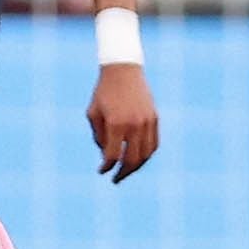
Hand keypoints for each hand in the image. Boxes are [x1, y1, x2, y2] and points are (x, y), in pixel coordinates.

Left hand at [86, 63, 158, 182]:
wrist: (123, 70)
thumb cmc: (103, 92)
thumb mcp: (93, 113)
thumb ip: (98, 136)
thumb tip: (107, 156)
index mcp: (116, 124)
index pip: (112, 155)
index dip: (106, 166)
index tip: (101, 171)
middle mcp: (134, 125)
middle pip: (132, 159)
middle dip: (123, 172)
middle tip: (116, 179)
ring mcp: (147, 122)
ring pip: (146, 154)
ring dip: (136, 166)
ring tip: (126, 171)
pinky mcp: (154, 119)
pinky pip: (154, 144)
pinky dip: (146, 155)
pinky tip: (138, 159)